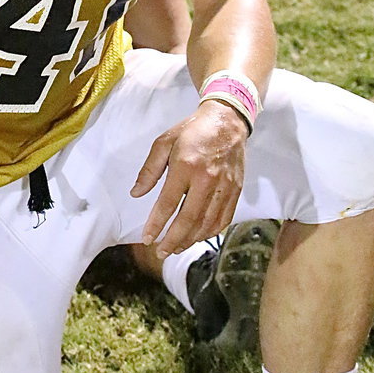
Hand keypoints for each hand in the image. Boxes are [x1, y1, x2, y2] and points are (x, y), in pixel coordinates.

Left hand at [131, 100, 247, 257]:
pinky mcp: (236, 190)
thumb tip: (136, 193)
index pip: (169, 203)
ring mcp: (225, 187)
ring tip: (176, 248)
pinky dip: (210, 232)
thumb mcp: (164, 142)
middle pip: (189, 219)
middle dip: (173, 240)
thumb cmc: (192, 130)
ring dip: (190, 240)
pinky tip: (198, 237)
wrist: (227, 121)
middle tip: (161, 251)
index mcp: (186, 166)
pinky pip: (224, 219)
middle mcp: (207, 179)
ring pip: (207, 223)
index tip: (147, 238)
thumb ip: (149, 170)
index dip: (157, 224)